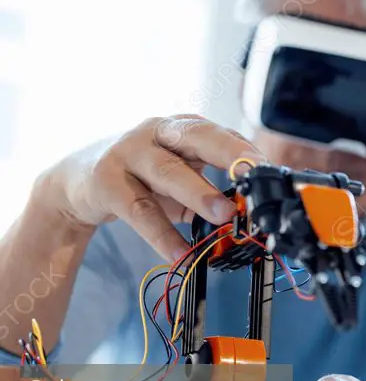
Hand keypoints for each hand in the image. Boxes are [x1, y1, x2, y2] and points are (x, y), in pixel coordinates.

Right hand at [47, 114, 265, 260]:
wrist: (79, 179)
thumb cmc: (143, 175)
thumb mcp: (181, 174)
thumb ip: (213, 187)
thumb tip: (251, 214)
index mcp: (184, 128)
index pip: (223, 134)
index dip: (248, 153)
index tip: (272, 172)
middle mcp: (158, 132)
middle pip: (198, 137)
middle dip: (230, 155)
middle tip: (255, 176)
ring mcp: (129, 153)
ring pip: (168, 171)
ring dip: (199, 193)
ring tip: (224, 216)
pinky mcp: (106, 181)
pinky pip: (138, 210)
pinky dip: (161, 234)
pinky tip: (179, 253)